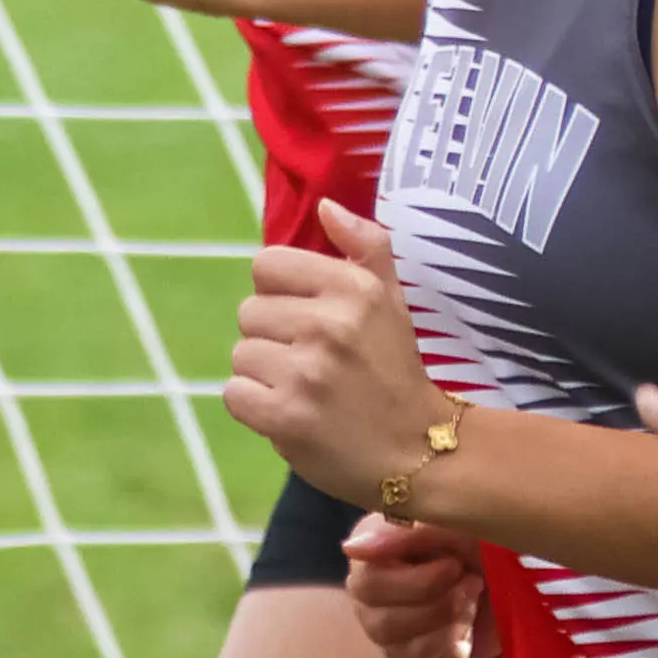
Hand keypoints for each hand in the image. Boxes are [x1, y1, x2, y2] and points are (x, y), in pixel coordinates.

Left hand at [223, 208, 455, 508]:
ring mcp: (306, 372)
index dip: (281, 294)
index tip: (309, 319)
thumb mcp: (392, 300)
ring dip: (265, 375)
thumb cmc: (396, 371)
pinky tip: (292, 412)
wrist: (423, 452)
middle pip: (249, 312)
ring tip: (307, 389)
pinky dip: (256, 406)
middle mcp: (329, 325)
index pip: (266, 265)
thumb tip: (326, 205)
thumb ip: (365, 247)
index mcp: (354, 289)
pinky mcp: (285, 416)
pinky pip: (234, 394)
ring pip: (240, 354)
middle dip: (274, 337)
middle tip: (315, 363)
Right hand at [338, 514, 485, 657]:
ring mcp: (392, 636)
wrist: (517, 564)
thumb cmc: (480, 533)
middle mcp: (370, 598)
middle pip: (382, 627)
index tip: (454, 565)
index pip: (366, 588)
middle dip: (441, 608)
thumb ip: (403, 530)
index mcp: (370, 558)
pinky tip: (464, 642)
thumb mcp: (450, 519)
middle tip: (472, 583)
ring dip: (451, 630)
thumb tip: (352, 550)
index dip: (417, 585)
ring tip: (472, 604)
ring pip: (405, 654)